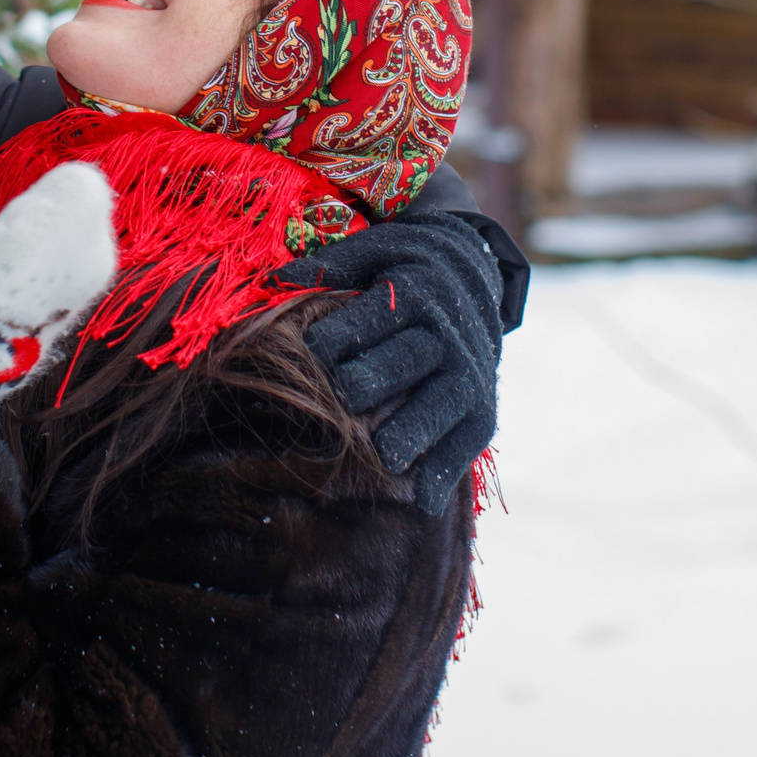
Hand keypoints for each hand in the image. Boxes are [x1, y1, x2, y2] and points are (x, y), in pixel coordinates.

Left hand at [298, 204, 502, 514]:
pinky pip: (466, 443)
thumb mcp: (373, 251)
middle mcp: (446, 334)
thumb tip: (273, 283)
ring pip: (441, 405)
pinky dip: (446, 473)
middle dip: (374, 379)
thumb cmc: (405, 267)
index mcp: (414, 292)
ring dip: (414, 431)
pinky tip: (422, 505)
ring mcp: (468, 375)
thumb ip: (329, 266)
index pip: (373, 316)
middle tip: (343, 398)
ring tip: (385, 457)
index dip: (340, 336)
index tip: (310, 353)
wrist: (474, 279)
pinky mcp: (482, 410)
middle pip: (407, 360)